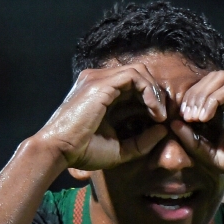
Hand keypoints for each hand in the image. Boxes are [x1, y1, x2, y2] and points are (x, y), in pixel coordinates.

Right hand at [36, 64, 168, 169]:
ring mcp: (99, 78)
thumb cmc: (84, 152)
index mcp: (102, 94)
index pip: (134, 86)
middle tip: (164, 117)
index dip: (152, 101)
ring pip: (139, 71)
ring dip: (154, 93)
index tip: (161, 121)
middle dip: (156, 94)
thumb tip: (163, 129)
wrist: (59, 150)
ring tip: (160, 115)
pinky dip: (148, 91)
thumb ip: (142, 141)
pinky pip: (134, 76)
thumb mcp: (121, 149)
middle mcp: (99, 81)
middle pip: (139, 75)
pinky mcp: (101, 82)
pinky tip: (153, 111)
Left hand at [172, 71, 223, 182]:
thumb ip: (195, 142)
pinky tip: (205, 117)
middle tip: (186, 116)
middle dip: (194, 95)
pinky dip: (212, 100)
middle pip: (212, 77)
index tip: (183, 119)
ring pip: (220, 78)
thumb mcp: (217, 155)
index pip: (210, 86)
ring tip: (194, 118)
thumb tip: (173, 124)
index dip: (193, 98)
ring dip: (201, 96)